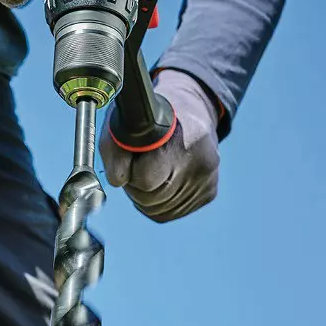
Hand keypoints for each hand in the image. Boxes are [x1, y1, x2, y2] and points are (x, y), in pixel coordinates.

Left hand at [100, 69, 221, 221]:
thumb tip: (118, 181)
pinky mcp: (210, 192)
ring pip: (161, 210)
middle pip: (152, 200)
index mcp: (179, 140)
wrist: (190, 113)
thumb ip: (115, 153)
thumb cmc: (151, 120)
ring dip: (148, 197)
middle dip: (138, 187)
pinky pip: (173, 212)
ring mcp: (208, 179)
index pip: (146, 180)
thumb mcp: (125, 124)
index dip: (132, 173)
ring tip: (151, 171)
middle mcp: (200, 161)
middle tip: (139, 166)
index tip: (133, 159)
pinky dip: (162, 202)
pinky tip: (163, 180)